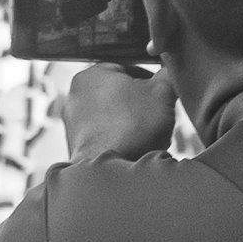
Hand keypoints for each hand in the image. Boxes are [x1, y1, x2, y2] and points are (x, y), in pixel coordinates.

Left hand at [59, 63, 175, 164]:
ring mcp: (72, 122)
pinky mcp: (75, 146)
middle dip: (141, 106)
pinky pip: (105, 137)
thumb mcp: (162, 92)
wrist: (110, 172)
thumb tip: (170, 70)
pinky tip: (133, 150)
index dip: (152, 83)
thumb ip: (167, 74)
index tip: (164, 97)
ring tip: (148, 137)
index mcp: (92, 73)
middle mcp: (75, 94)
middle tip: (158, 118)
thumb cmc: (134, 125)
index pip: (129, 69)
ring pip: (114, 117)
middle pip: (120, 95)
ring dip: (133, 124)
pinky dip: (120, 141)